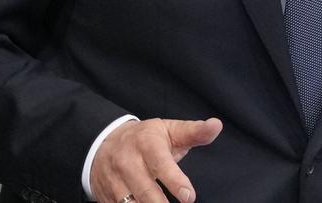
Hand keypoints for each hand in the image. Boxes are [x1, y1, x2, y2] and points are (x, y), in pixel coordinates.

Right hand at [89, 117, 221, 202]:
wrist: (105, 140)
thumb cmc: (146, 138)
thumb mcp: (170, 130)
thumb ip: (195, 132)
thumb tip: (216, 125)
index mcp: (146, 143)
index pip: (161, 164)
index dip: (175, 181)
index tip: (189, 197)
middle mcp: (127, 162)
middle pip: (145, 190)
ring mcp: (114, 180)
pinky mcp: (105, 195)